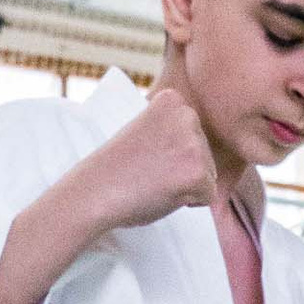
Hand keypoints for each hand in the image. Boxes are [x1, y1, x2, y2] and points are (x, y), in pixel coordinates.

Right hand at [92, 89, 218, 231]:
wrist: (95, 191)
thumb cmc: (116, 167)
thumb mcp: (147, 130)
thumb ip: (172, 129)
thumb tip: (196, 142)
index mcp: (172, 100)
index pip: (193, 134)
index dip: (171, 152)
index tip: (146, 153)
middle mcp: (187, 115)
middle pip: (204, 153)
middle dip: (182, 168)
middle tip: (148, 170)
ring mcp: (193, 144)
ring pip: (208, 174)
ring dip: (185, 184)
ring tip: (153, 180)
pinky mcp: (197, 173)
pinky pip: (207, 196)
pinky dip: (189, 202)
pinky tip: (162, 193)